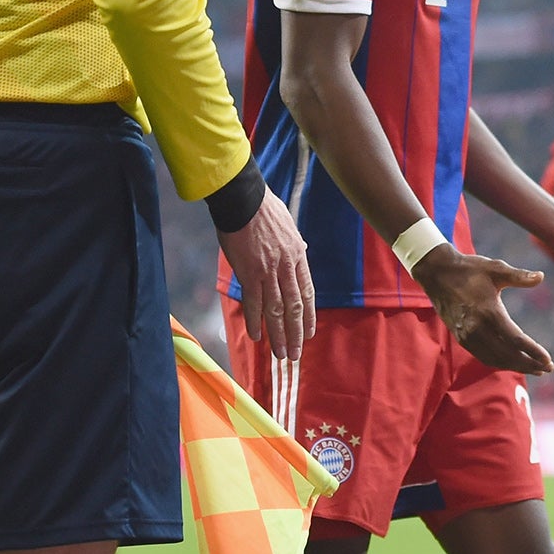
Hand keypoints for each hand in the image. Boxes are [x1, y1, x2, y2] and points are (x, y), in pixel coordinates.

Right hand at [217, 188, 316, 363]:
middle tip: (295, 354)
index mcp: (298, 255)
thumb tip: (301, 249)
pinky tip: (256, 336)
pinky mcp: (249, 272)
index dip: (309, 316)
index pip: (307, 293)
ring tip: (281, 354)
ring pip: (276, 310)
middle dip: (296, 333)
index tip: (310, 333)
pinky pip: (254, 303)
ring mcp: (269, 271)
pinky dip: (255, 321)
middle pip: (294, 307)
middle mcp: (286, 267)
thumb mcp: (289, 225)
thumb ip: (294, 243)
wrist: (244, 199)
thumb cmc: (263, 207)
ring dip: (279, 334)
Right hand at [414, 245, 552, 375]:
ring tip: (535, 369)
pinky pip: (484, 356)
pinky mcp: (461, 338)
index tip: (548, 360)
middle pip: (507, 355)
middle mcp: (477, 328)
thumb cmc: (470, 269)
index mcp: (488, 311)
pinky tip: (512, 362)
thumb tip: (541, 276)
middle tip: (547, 368)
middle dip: (529, 364)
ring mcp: (467, 335)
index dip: (533, 352)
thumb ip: (519, 275)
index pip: (516, 339)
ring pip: (495, 359)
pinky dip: (500, 362)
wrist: (437, 273)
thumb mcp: (496, 268)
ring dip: (516, 366)